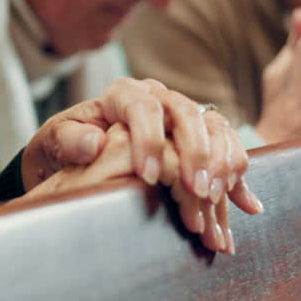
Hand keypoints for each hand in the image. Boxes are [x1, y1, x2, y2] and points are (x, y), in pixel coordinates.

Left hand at [28, 121, 258, 253]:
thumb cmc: (64, 147)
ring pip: (216, 129)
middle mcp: (160, 99)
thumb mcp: (52, 142)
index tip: (148, 177)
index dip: (149, 140)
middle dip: (195, 154)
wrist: (75, 155)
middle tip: (195, 192)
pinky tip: (247, 206)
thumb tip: (94, 141)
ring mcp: (184, 116)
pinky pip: (229, 149)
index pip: (142, 107)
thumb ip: (68, 139)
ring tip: (214, 200)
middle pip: (188, 115)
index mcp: (123, 94)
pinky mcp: (202, 138)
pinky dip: (239, 178)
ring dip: (221, 165)